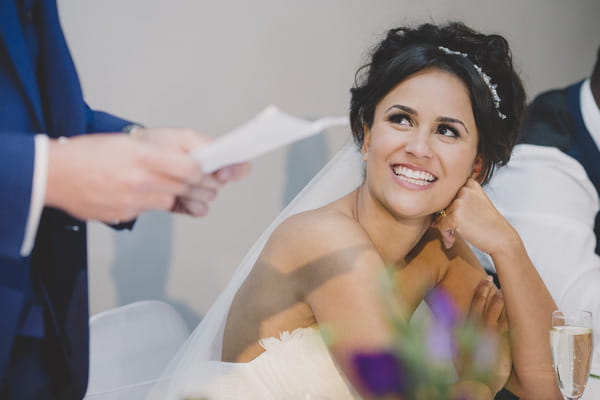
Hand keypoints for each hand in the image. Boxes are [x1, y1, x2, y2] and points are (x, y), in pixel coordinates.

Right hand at [45, 129, 245, 221]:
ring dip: (189, 196)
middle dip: (208, 185)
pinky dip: (163, 203)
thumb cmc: (95, 152)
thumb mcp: (137, 139)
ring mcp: (134, 200)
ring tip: (192, 190)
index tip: (225, 169)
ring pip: (176, 200)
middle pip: (190, 187)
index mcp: (144, 153)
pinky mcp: (127, 215)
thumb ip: (175, 146)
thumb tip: (207, 155)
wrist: (55, 174)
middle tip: (216, 181)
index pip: (193, 167)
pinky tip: (159, 194)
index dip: (211, 170)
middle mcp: (141, 178)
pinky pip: (156, 210)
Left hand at [431, 178, 517, 254]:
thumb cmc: (488, 223)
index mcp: (470, 184)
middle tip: (451, 231)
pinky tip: (452, 240)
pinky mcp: (456, 216)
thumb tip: (433, 214)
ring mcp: (460, 202)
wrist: (502, 238)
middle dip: (444, 219)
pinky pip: (441, 225)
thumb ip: (457, 202)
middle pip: (443, 204)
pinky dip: (444, 234)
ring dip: (444, 228)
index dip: (446, 207)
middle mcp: (464, 190)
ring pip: (440, 215)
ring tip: (453, 237)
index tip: (451, 218)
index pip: (447, 193)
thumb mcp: (476, 204)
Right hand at [462, 277, 510, 394]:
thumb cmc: (465, 369)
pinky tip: (510, 305)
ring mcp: (488, 334)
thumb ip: (457, 335)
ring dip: (497, 298)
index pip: (472, 305)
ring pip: (494, 311)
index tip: (483, 283)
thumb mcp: (456, 350)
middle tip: (489, 278)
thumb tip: (456, 323)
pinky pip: (505, 323)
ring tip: (501, 288)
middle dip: (485, 290)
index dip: (478, 293)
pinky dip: (506, 313)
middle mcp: (475, 329)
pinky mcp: (500, 342)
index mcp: (464, 329)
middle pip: (481, 304)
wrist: (474, 384)